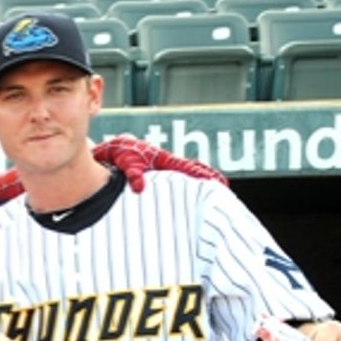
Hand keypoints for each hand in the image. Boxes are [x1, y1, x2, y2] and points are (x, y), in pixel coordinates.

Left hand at [92, 135, 227, 192]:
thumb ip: (133, 175)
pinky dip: (189, 181)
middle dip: (209, 176)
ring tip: (216, 189)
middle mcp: (169, 163)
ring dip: (202, 179)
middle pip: (194, 169)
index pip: (189, 168)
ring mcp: (166, 167)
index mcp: (166, 160)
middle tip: (225, 187)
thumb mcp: (127, 164)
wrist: (115, 147)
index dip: (203, 175)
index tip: (217, 182)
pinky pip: (179, 176)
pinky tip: (191, 192)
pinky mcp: (160, 171)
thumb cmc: (123, 153)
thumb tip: (139, 189)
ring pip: (188, 172)